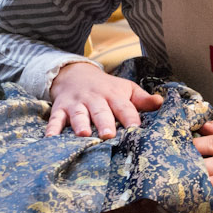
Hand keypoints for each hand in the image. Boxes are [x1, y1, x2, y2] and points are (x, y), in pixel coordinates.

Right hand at [44, 61, 162, 137]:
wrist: (76, 74)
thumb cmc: (106, 87)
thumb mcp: (126, 89)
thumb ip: (143, 99)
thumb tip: (161, 102)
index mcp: (113, 96)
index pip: (124, 106)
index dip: (130, 117)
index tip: (135, 129)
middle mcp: (95, 99)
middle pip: (101, 111)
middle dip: (104, 122)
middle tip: (108, 135)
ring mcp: (76, 104)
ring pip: (78, 114)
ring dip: (80, 124)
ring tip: (83, 134)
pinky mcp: (60, 108)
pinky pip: (55, 118)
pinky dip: (52, 128)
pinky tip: (51, 138)